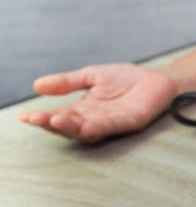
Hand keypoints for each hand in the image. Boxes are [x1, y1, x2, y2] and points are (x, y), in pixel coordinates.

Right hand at [19, 63, 179, 142]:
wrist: (158, 79)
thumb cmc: (127, 79)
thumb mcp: (92, 76)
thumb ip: (68, 82)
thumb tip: (37, 85)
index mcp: (85, 109)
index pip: (60, 116)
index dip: (43, 118)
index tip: (26, 117)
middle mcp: (96, 119)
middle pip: (71, 127)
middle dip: (53, 124)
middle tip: (38, 120)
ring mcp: (113, 123)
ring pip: (88, 130)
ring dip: (72, 127)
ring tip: (56, 121)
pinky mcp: (131, 122)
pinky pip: (113, 126)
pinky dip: (98, 126)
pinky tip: (86, 125)